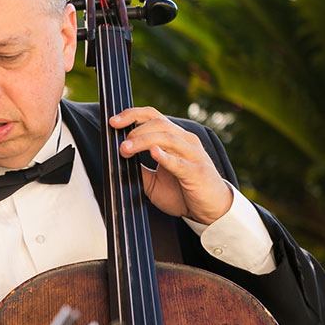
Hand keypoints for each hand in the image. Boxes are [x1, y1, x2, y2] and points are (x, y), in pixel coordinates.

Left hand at [109, 106, 233, 223]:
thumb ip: (139, 169)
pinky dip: (165, 157)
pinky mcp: (197, 172)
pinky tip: (154, 153)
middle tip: (120, 144)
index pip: (154, 117)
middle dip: (135, 130)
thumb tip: (118, 160)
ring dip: (143, 141)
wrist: (211, 209)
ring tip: (126, 148)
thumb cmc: (183, 192)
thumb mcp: (154, 180)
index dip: (133, 115)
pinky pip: (180, 162)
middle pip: (159, 123)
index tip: (113, 121)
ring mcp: (193, 155)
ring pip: (168, 138)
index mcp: (175, 139)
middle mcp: (185, 142)